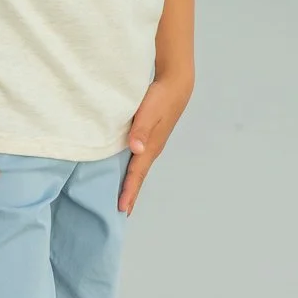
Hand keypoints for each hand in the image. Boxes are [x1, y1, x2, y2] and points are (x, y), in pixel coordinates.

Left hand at [119, 69, 193, 214]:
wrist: (176, 85)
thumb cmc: (161, 97)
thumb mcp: (148, 111)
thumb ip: (140, 129)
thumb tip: (136, 149)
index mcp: (150, 146)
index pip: (137, 174)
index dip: (129, 191)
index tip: (122, 208)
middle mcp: (151, 149)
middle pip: (139, 177)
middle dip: (131, 195)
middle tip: (121, 213)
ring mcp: (152, 144)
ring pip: (139, 169)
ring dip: (132, 184)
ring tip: (123, 198)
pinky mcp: (150, 137)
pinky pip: (138, 160)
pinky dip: (133, 171)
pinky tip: (127, 171)